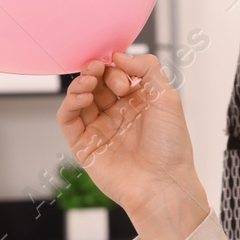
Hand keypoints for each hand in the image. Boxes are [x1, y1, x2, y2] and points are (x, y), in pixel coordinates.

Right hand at [57, 52, 208, 239]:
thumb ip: (147, 68)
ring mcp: (99, 129)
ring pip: (80, 98)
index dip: (115, 67)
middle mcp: (118, 114)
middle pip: (96, 83)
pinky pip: (68, 119)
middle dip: (96, 71)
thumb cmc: (171, 146)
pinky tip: (82, 95)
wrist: (163, 184)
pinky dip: (70, 103)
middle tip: (101, 70)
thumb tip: (119, 55)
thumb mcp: (167, 97)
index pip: (116, 75)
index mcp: (138, 103)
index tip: (121, 70)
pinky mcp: (84, 145)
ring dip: (80, 83)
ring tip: (90, 78)